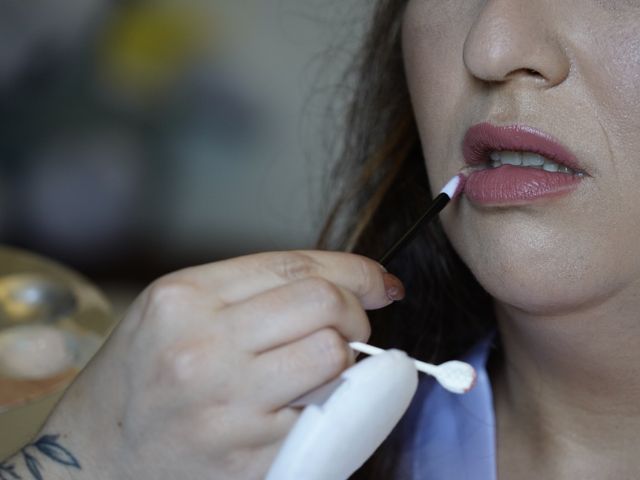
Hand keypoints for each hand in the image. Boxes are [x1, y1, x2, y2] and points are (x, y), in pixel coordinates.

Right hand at [37, 251, 403, 479]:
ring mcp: (226, 406)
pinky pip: (323, 415)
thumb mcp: (175, 311)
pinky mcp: (247, 457)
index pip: (296, 268)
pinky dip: (330, 404)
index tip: (379, 281)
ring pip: (333, 358)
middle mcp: (202, 348)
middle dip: (355, 314)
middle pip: (325, 305)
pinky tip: (307, 404)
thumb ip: (250, 292)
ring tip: (320, 369)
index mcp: (184, 298)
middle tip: (348, 328)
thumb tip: (342, 284)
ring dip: (345, 361)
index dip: (354, 270)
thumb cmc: (140, 377)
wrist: (93, 456)